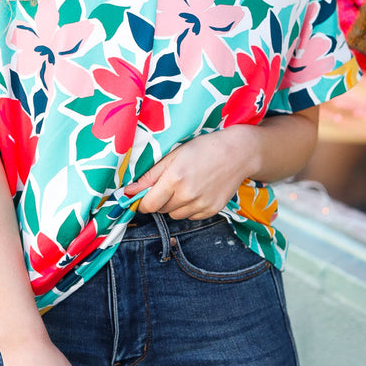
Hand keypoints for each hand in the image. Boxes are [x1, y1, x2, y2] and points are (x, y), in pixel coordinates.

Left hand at [123, 128, 256, 218]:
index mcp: (174, 179)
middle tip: (168, 183)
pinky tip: (197, 191)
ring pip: (175, 215)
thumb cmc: (203, 148)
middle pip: (160, 210)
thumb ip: (149, 176)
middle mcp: (187, 195)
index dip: (141, 202)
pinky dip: (189, 208)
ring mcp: (201, 205)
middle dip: (159, 199)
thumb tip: (127, 191)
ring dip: (174, 205)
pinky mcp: (212, 210)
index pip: (148, 204)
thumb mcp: (173, 155)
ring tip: (184, 186)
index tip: (142, 195)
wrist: (238, 153)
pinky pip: (191, 217)